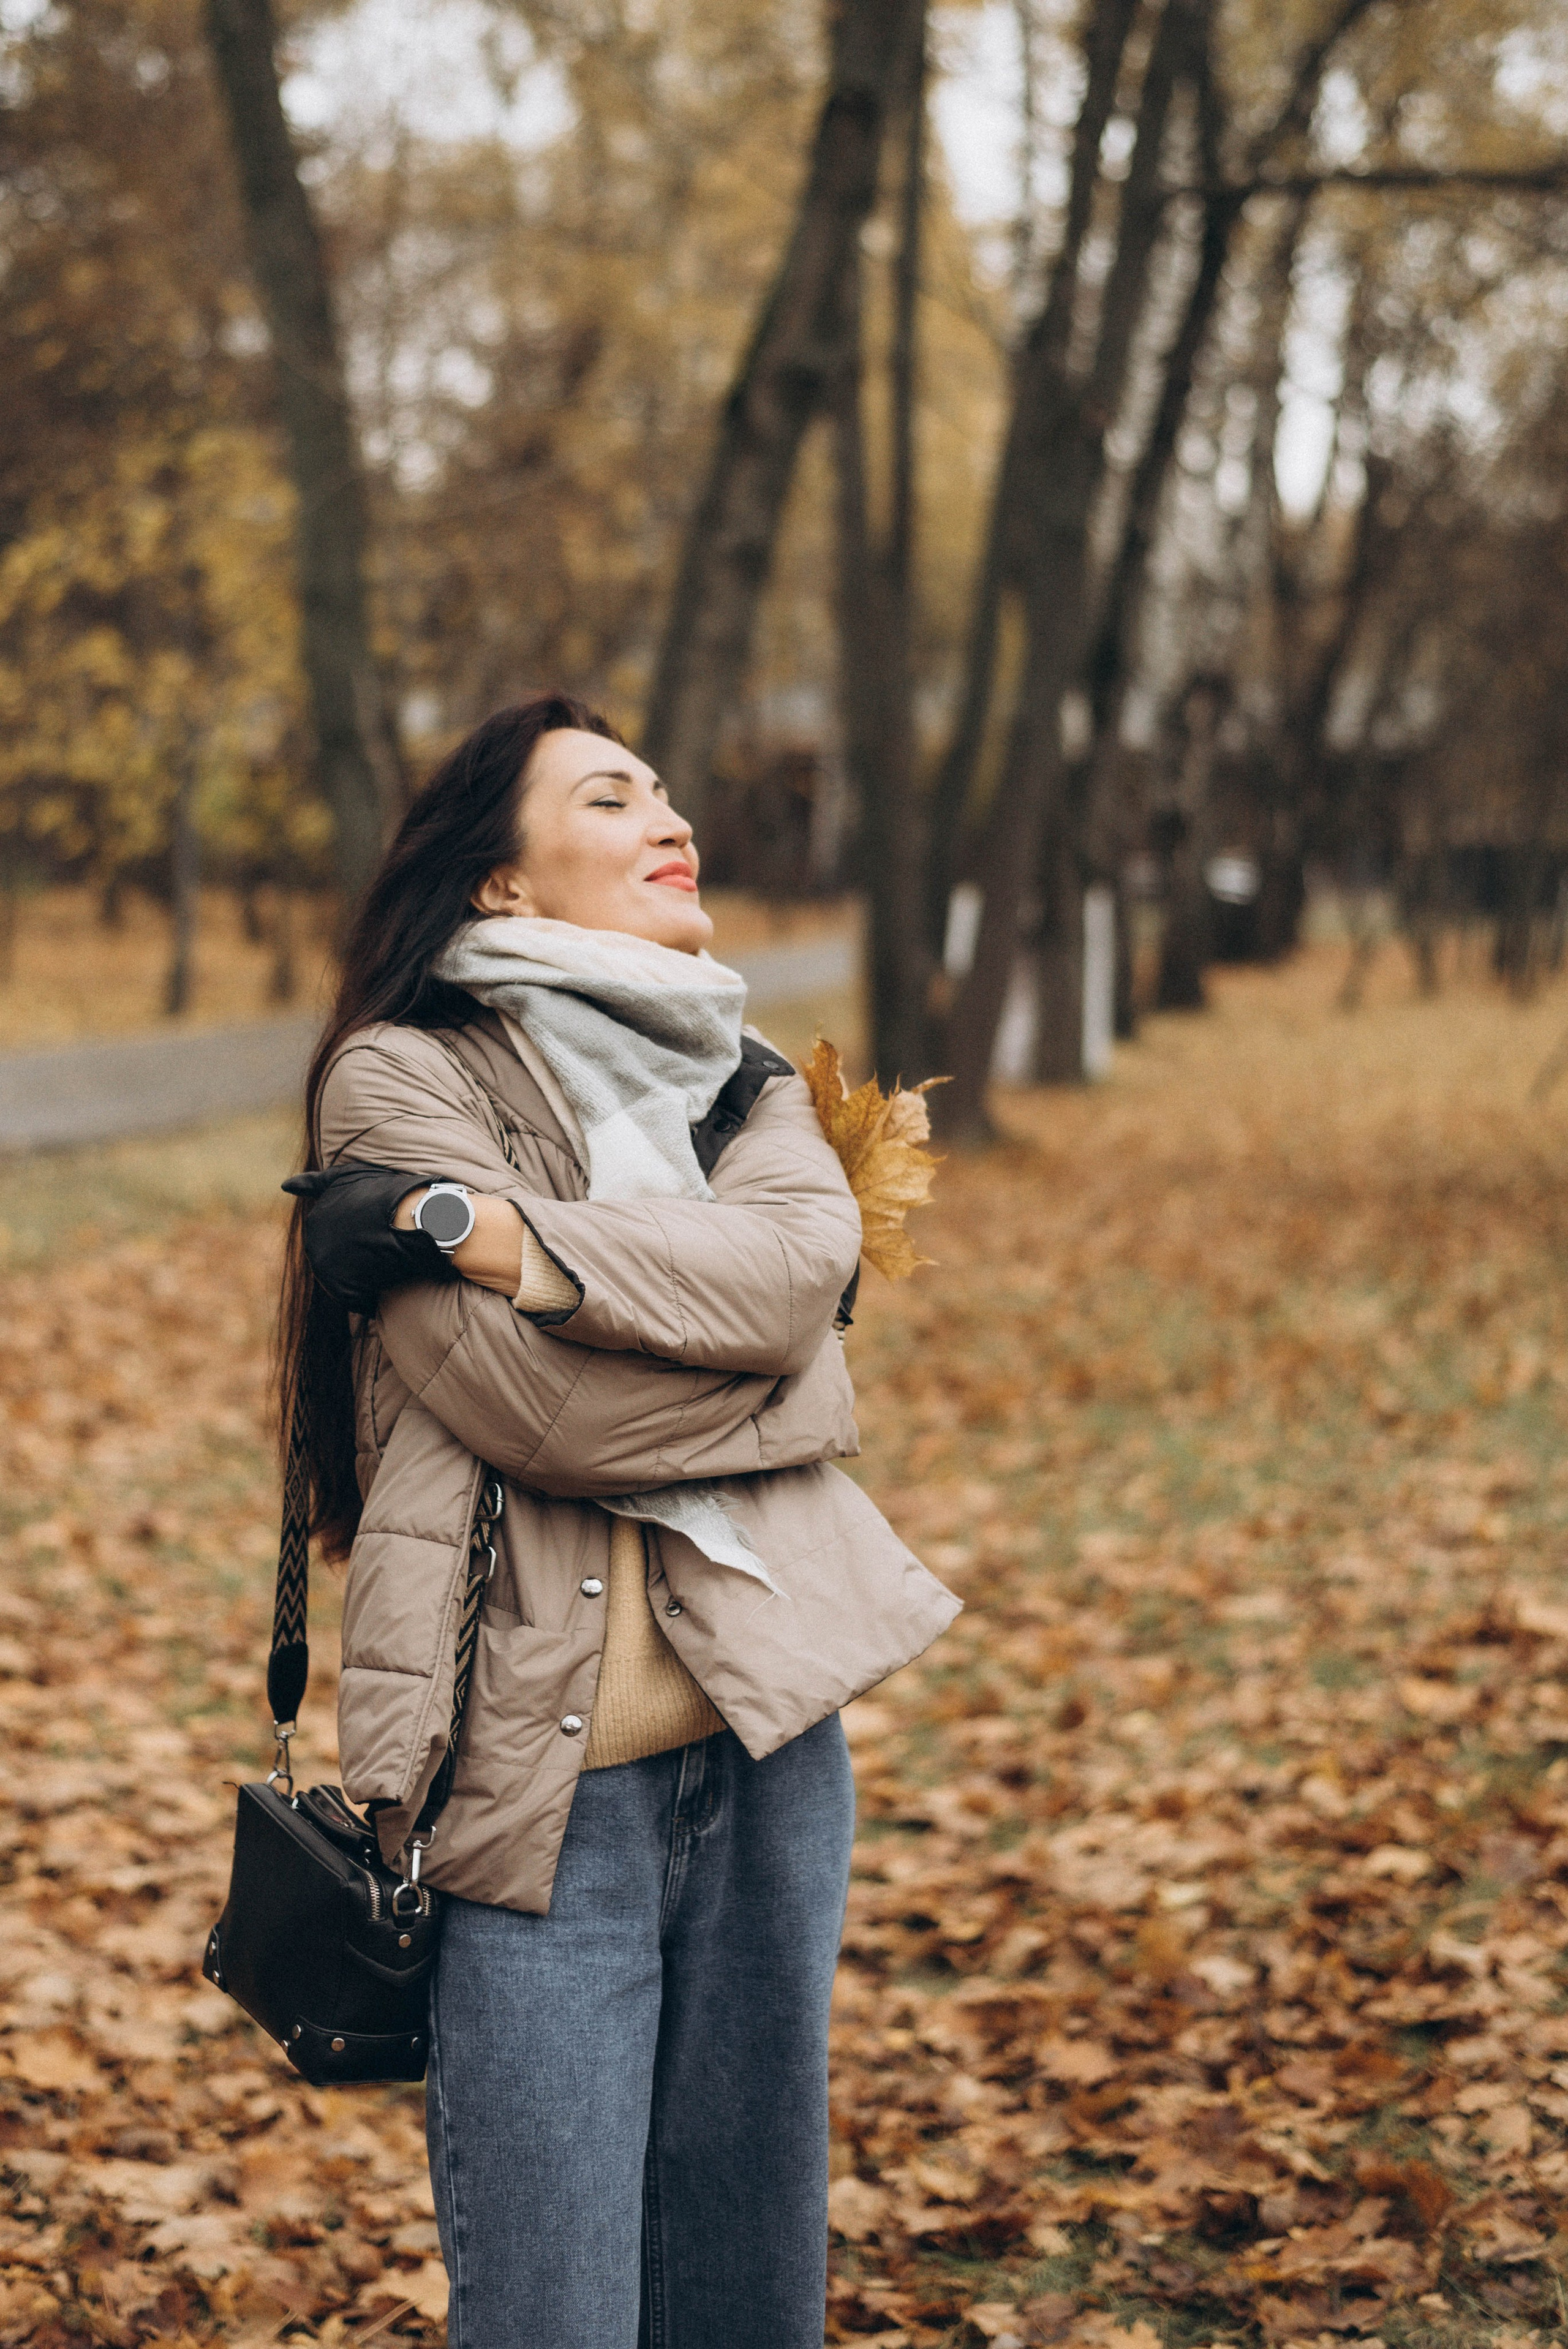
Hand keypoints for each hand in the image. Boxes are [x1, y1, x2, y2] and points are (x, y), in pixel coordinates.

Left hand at [283, 1162, 458, 1314]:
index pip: (333, 1236)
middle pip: (339, 1258)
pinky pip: (359, 1300)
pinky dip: (373, 1296)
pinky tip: (389, 1282)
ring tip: (388, 1261)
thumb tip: (284, 1186)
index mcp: (315, 1221)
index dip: (357, 1235)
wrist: (411, 1217)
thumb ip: (313, 1183)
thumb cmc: (385, 1194)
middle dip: (359, 1255)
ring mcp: (326, 1269)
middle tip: (384, 1246)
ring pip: (348, 1279)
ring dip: (366, 1275)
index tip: (374, 1232)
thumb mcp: (344, 1177)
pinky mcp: (343, 1291)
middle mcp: (314, 1245)